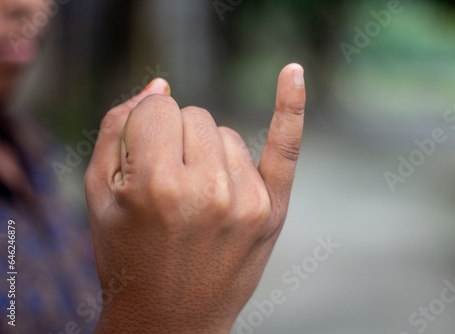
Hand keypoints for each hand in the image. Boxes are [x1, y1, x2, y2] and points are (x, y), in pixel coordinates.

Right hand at [84, 63, 305, 333]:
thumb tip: (160, 85)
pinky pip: (285, 146)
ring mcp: (246, 201)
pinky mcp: (272, 210)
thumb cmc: (126, 254)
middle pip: (194, 116)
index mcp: (156, 184)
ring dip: (208, 153)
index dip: (144, 130)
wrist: (169, 318)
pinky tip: (292, 73)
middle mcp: (207, 190)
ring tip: (195, 200)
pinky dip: (289, 107)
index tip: (141, 160)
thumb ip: (118, 127)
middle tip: (169, 189)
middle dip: (176, 141)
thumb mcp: (98, 194)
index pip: (156, 110)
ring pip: (226, 134)